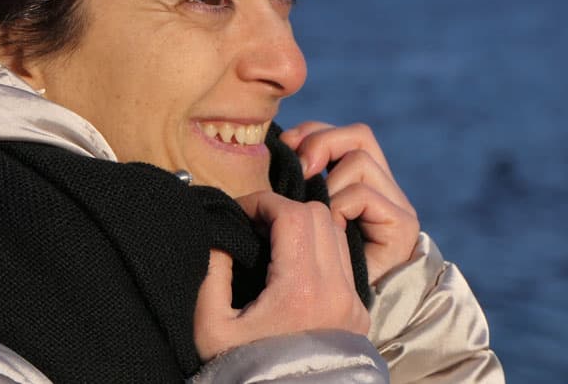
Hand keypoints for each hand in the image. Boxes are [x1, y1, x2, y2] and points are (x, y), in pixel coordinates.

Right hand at [193, 191, 368, 360]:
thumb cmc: (241, 372)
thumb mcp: (209, 326)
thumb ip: (211, 271)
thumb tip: (223, 236)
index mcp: (302, 290)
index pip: (293, 214)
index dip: (262, 201)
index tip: (239, 211)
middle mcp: (337, 292)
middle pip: (320, 216)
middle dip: (284, 209)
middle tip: (254, 222)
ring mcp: (352, 304)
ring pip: (337, 234)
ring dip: (304, 226)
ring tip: (272, 240)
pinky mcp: (358, 315)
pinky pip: (344, 261)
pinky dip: (320, 248)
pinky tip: (292, 264)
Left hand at [280, 122, 419, 284]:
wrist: (336, 328)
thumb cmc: (306, 276)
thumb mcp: (296, 221)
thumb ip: (295, 187)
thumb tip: (277, 148)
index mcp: (358, 184)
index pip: (342, 135)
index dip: (312, 132)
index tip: (285, 147)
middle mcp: (382, 191)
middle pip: (359, 136)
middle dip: (323, 141)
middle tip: (299, 166)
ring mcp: (395, 207)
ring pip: (360, 159)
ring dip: (330, 180)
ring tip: (318, 210)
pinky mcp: (402, 226)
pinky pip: (363, 194)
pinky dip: (340, 204)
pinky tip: (332, 227)